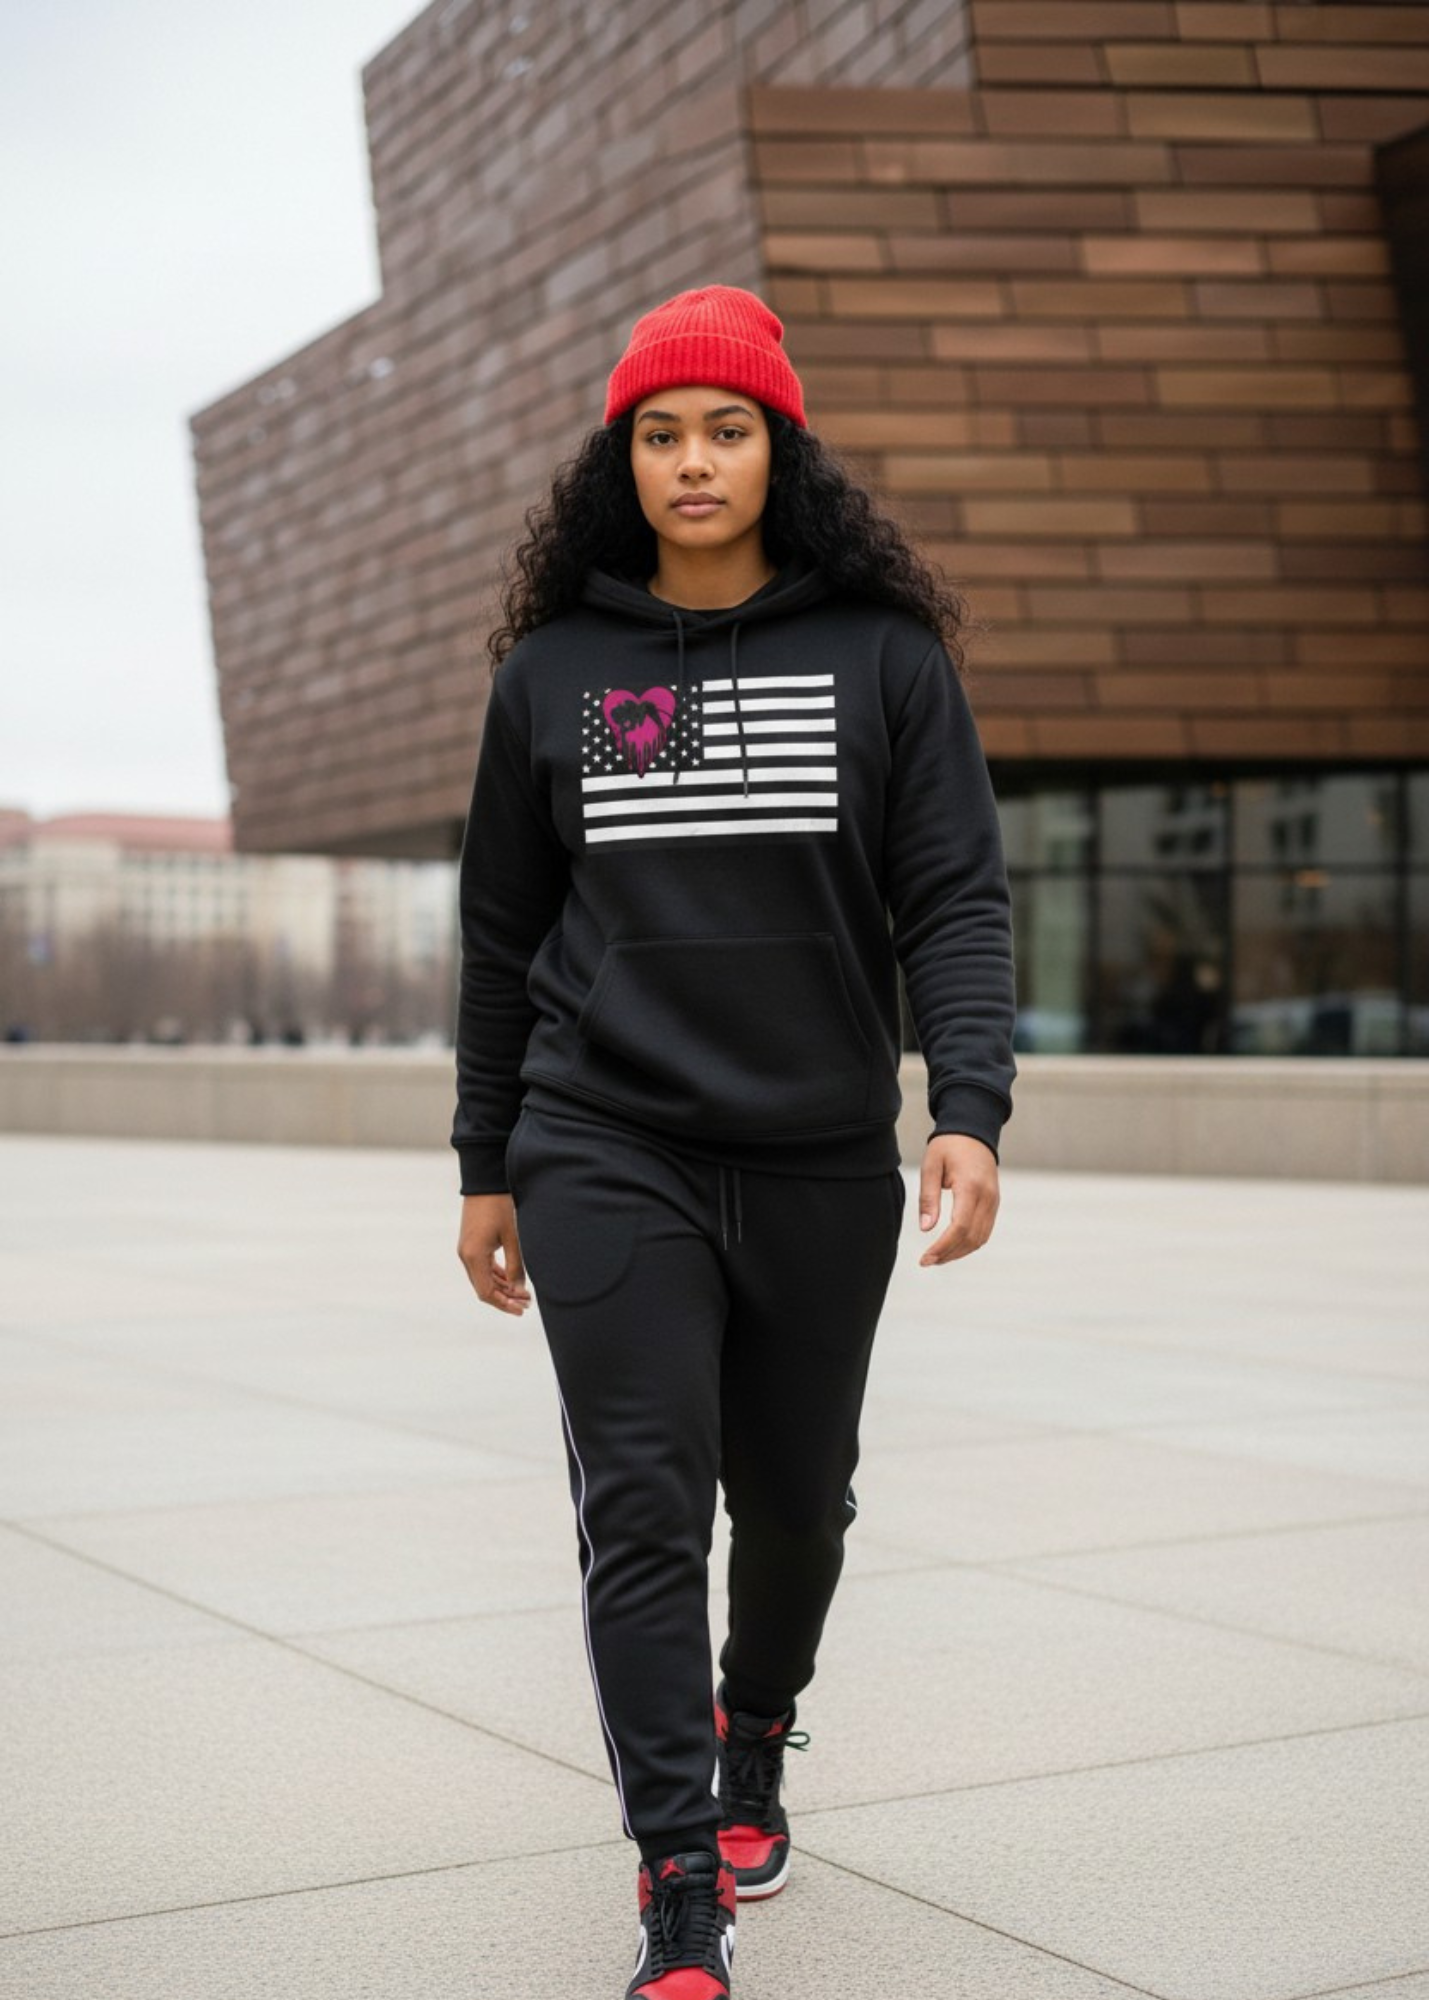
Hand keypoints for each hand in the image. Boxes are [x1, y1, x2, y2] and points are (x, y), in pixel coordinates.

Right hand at [457, 1193, 532, 1314]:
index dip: (504, 1304)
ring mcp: (466, 1250)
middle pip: (484, 1288)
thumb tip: (520, 1291)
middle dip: (505, 1298)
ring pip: (483, 1279)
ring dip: (501, 1287)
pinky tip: (511, 1279)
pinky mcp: (471, 1244)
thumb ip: (516, 1266)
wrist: (485, 1182)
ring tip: (523, 1293)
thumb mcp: (513, 1237)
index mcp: (474, 1256)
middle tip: (527, 1303)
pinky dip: (496, 1275)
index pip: (486, 1292)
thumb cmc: (500, 1206)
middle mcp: (466, 1255)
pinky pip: (482, 1267)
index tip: (522, 1309)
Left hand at [917, 1133, 999, 1265]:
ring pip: (980, 1238)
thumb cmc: (948, 1146)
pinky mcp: (994, 1203)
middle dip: (949, 1254)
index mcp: (971, 1187)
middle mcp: (987, 1197)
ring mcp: (994, 1201)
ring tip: (937, 1258)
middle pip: (971, 1238)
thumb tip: (926, 1228)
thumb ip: (929, 1198)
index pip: (960, 1227)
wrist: (973, 1131)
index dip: (943, 1247)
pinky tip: (952, 1247)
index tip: (925, 1258)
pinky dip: (969, 1243)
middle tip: (926, 1261)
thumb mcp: (931, 1166)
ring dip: (959, 1252)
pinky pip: (984, 1231)